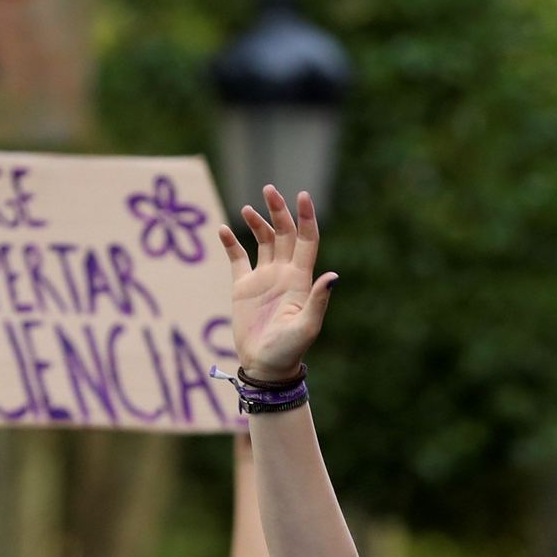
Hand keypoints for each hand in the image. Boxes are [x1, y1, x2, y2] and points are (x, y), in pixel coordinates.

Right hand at [218, 185, 337, 380]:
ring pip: (263, 241)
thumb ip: (318, 300)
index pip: (307, 240)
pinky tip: (223, 229)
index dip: (306, 217)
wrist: (265, 366)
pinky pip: (237, 258)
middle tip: (269, 189)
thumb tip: (333, 276)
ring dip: (258, 222)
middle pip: (285, 234)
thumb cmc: (288, 350)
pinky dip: (231, 243)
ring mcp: (263, 279)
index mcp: (300, 279)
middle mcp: (283, 274)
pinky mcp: (243, 287)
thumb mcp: (306, 326)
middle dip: (279, 211)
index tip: (302, 194)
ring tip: (248, 208)